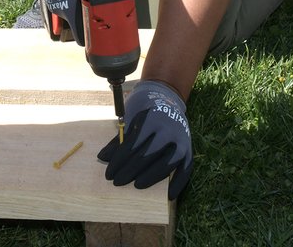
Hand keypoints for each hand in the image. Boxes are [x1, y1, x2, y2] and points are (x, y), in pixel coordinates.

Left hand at [97, 80, 192, 199]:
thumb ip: (119, 139)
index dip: (118, 162)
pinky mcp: (190, 148)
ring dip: (150, 178)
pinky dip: (179, 183)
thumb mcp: (130, 117)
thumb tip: (102, 158)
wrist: (168, 97)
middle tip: (117, 182)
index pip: (132, 146)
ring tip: (136, 185)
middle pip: (147, 156)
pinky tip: (168, 195)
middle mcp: (168, 129)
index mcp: (151, 119)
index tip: (108, 174)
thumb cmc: (144, 107)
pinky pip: (186, 169)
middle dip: (129, 171)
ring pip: (166, 164)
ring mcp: (181, 139)